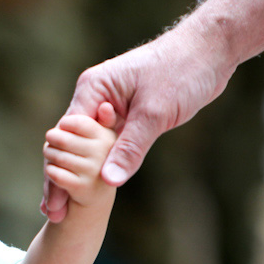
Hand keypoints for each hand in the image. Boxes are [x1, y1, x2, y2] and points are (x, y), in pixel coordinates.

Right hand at [41, 27, 230, 221]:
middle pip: (68, 145)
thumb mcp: (155, 113)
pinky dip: (97, 167)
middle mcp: (95, 97)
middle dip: (59, 179)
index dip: (57, 171)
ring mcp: (109, 107)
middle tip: (52, 213)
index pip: (65, 136)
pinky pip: (105, 145)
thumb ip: (130, 148)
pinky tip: (89, 190)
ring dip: (75, 177)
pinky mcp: (126, 115)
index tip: (54, 202)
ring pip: (86, 148)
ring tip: (61, 210)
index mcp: (93, 89)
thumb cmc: (182, 70)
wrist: (211, 50)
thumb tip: (108, 182)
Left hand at [42, 102, 117, 209]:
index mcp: (108, 136)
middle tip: (52, 144)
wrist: (97, 194)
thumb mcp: (103, 136)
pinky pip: (54, 173)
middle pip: (60, 138)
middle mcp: (104, 152)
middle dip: (51, 141)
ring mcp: (94, 170)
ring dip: (49, 156)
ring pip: (55, 155)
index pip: (75, 122)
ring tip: (54, 157)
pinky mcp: (83, 187)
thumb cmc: (96, 158)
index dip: (63, 125)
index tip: (63, 129)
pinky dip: (50, 171)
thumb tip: (105, 106)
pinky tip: (57, 172)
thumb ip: (103, 120)